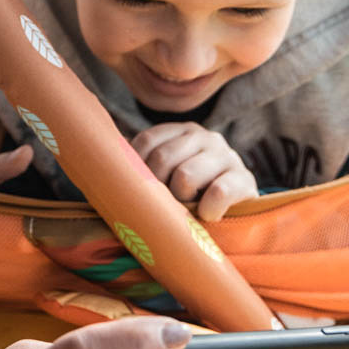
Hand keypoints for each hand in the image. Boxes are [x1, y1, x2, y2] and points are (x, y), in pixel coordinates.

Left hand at [132, 123, 256, 220]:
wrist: (237, 217)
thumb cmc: (191, 199)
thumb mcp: (168, 177)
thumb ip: (144, 167)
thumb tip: (103, 164)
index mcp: (182, 132)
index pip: (147, 141)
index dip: (137, 168)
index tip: (141, 190)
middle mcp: (206, 137)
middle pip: (162, 158)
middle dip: (159, 188)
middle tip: (166, 205)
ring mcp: (227, 156)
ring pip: (186, 175)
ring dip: (181, 200)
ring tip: (188, 209)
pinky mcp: (245, 180)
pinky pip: (217, 192)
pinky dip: (207, 210)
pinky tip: (207, 216)